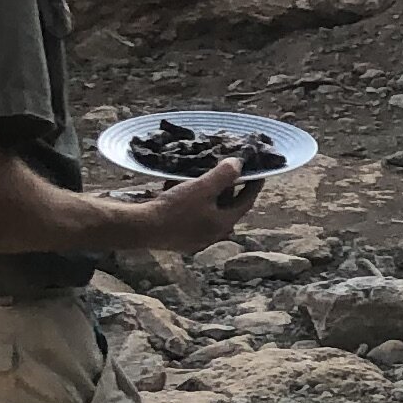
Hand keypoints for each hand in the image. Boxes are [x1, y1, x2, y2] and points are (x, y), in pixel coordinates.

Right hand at [127, 158, 248, 255]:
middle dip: (230, 189)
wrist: (143, 229)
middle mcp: (214, 234)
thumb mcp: (201, 188)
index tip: (259, 173)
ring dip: (211, 196)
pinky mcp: (182, 238)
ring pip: (211, 212)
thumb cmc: (175, 209)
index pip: (246, 202)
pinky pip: (195, 217)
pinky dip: (195, 204)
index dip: (254, 186)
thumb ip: (223, 175)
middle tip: (230, 172)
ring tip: (206, 179)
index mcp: (223, 223)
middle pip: (228, 208)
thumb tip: (239, 164)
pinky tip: (184, 192)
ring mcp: (197, 238)